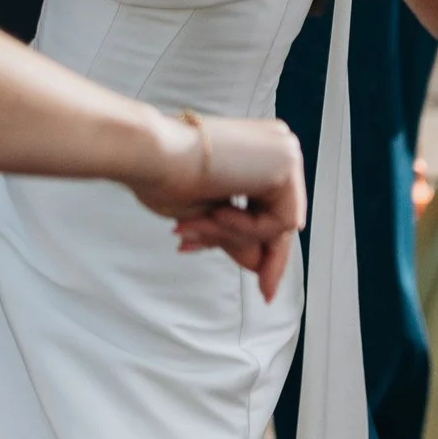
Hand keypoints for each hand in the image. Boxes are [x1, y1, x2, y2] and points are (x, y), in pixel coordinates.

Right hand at [132, 115, 304, 302]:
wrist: (152, 153)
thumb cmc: (165, 174)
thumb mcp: (206, 215)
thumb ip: (235, 235)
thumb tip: (258, 264)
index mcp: (256, 151)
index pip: (269, 209)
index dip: (265, 250)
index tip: (264, 287)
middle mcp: (275, 147)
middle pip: (278, 217)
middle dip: (254, 252)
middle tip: (261, 291)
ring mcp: (283, 152)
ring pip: (278, 222)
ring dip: (234, 236)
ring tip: (195, 228)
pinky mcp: (285, 163)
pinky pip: (280, 221)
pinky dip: (246, 228)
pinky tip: (216, 212)